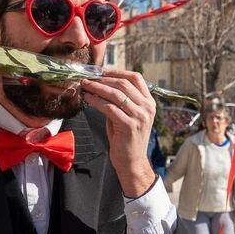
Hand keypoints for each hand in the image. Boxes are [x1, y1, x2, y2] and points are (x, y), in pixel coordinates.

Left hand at [81, 70, 157, 197]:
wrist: (131, 162)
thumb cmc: (126, 138)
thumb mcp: (126, 115)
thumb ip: (120, 100)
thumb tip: (101, 84)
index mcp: (149, 102)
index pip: (136, 78)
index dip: (117, 71)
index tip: (101, 71)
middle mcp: (147, 108)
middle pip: (124, 84)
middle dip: (103, 79)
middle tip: (88, 78)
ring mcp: (140, 117)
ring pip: (116, 94)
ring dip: (97, 88)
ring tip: (85, 85)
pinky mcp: (129, 126)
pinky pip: (110, 108)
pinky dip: (96, 101)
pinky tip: (88, 99)